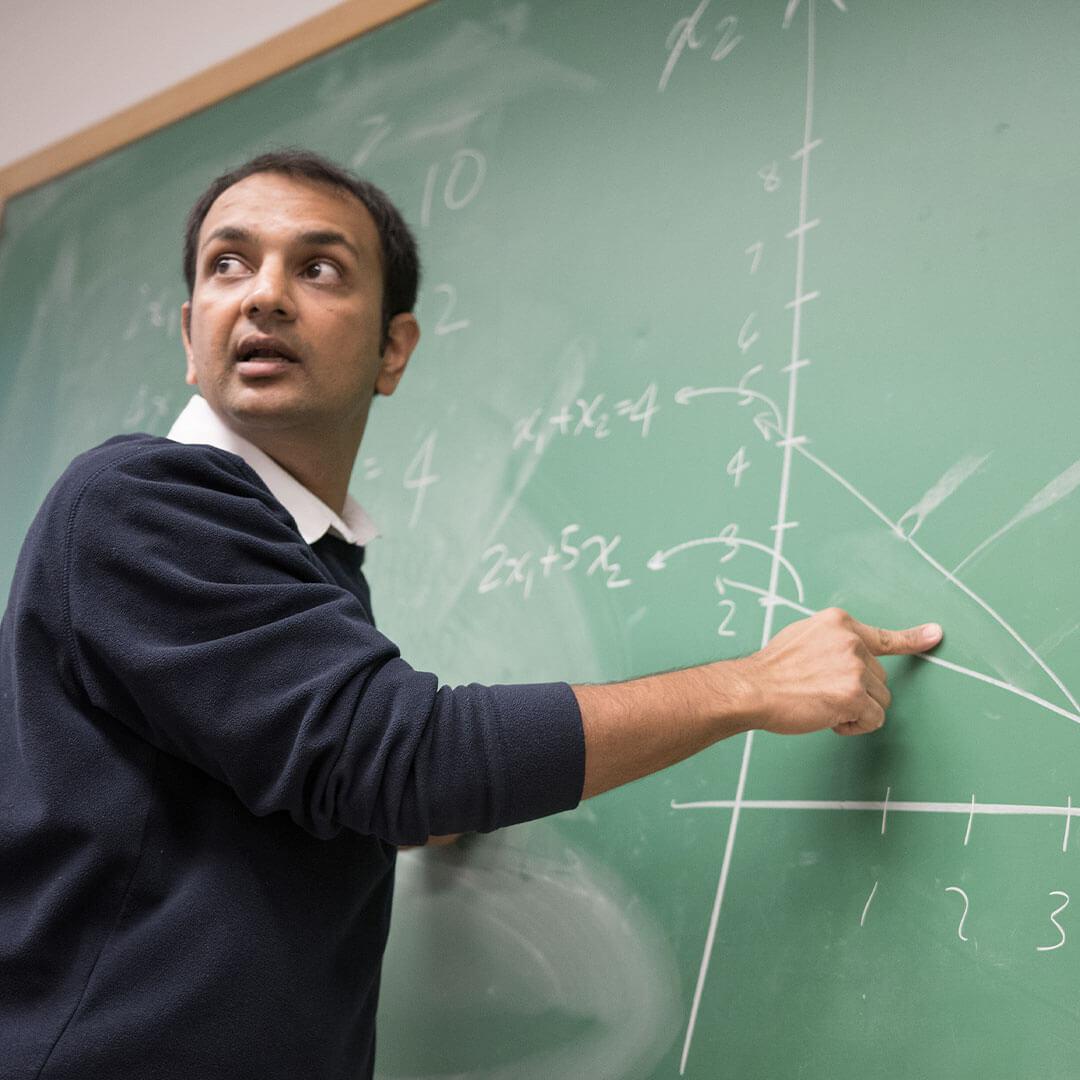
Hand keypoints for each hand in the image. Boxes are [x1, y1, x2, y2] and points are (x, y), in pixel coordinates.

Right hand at [735, 607, 941, 735]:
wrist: (752, 688)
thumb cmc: (771, 670)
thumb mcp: (802, 637)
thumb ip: (831, 642)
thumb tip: (847, 656)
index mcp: (839, 623)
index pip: (883, 635)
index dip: (913, 639)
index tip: (935, 635)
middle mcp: (851, 641)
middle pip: (879, 677)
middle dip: (857, 691)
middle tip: (821, 693)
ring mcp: (854, 667)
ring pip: (879, 699)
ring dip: (856, 709)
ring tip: (821, 704)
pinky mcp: (853, 695)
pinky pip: (873, 718)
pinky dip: (854, 725)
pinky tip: (827, 717)